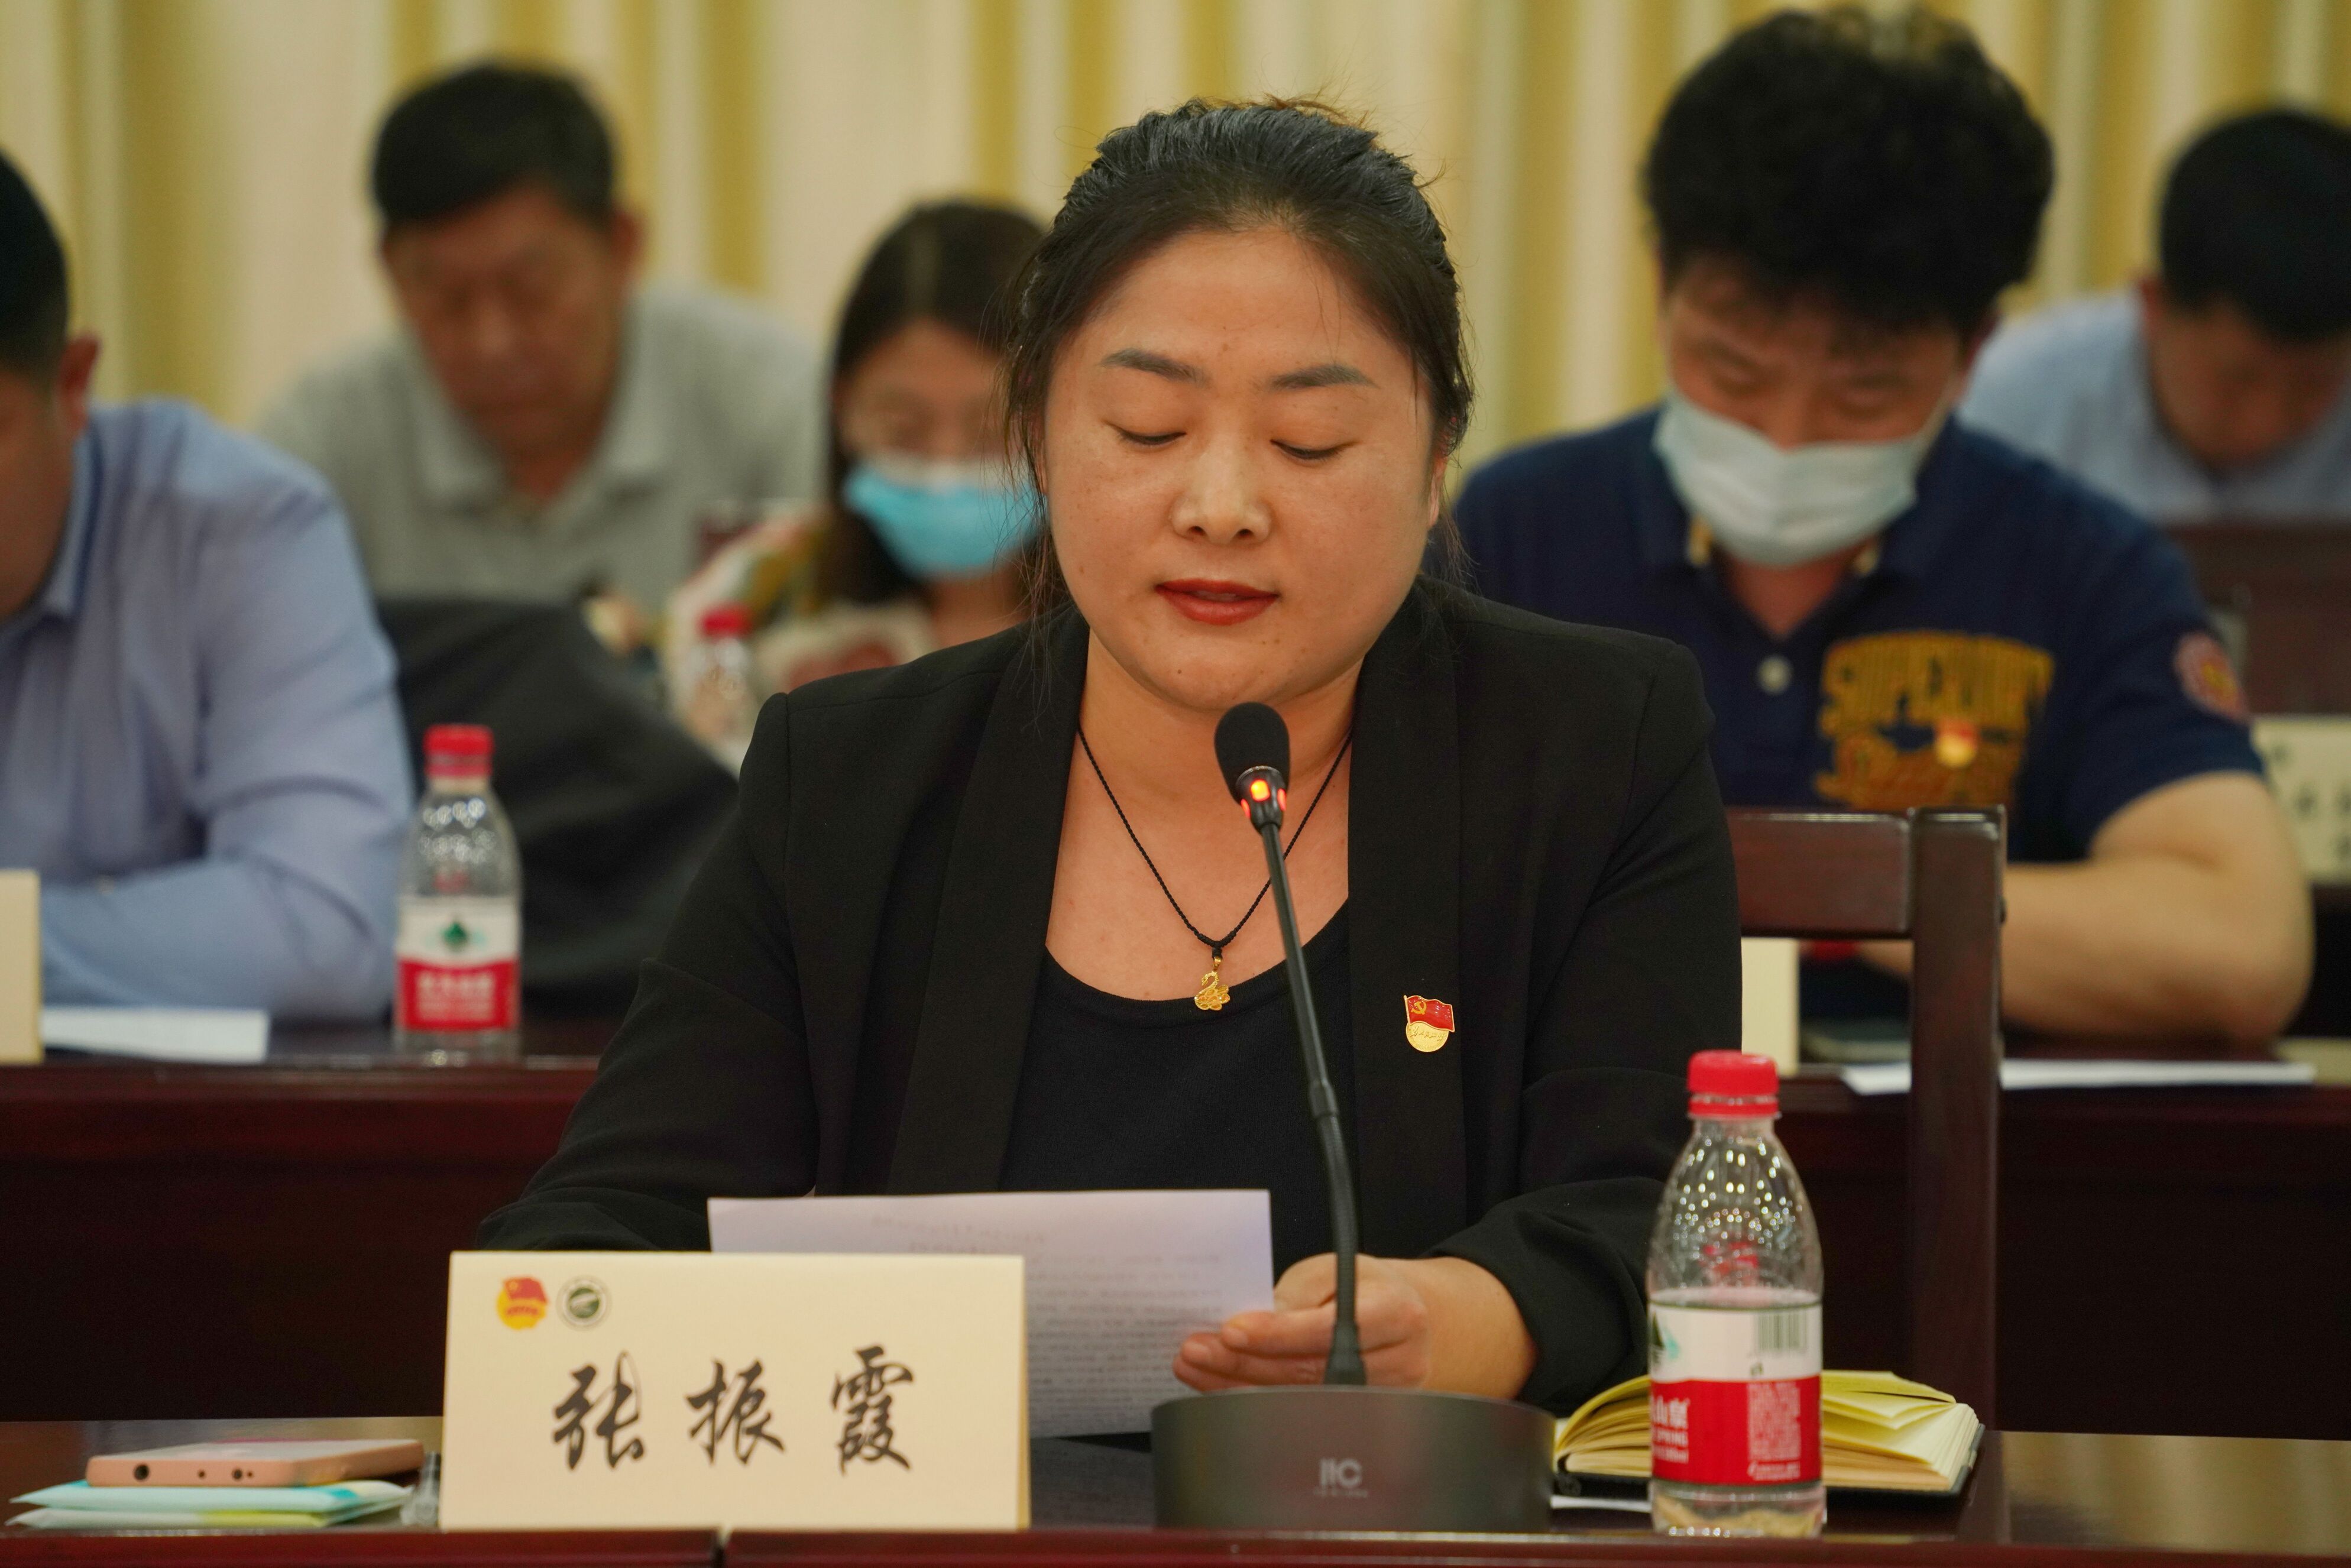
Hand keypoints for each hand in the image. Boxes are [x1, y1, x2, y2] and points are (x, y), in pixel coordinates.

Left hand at [1173, 1253, 1535, 1397]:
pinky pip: (1300, 1414)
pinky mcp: (1360, 1421)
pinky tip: (1221, 1388)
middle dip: (1244, 1362)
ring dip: (1239, 1385)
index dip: (1275, 1334)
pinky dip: (1256, 1400)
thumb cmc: (1363, 1287)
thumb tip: (1252, 1322)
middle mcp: (1399, 1363)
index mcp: (1397, 1314)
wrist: (1405, 1318)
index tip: (1230, 1329)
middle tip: (1195, 1350)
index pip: (1326, 1330)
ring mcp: (1382, 1400)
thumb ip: (1297, 1294)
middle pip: (1308, 1372)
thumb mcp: (1333, 1270)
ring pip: (1299, 1400)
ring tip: (1196, 1367)